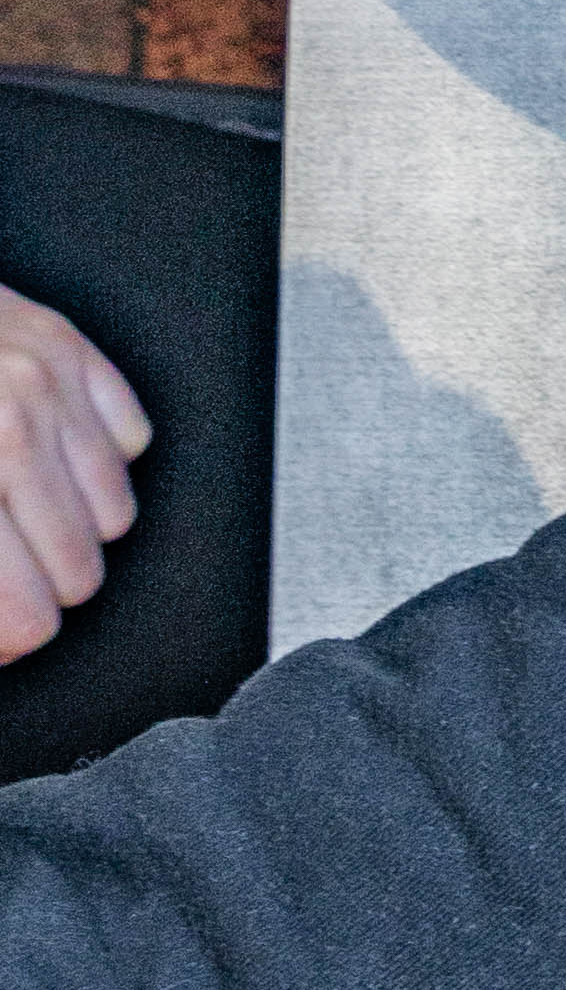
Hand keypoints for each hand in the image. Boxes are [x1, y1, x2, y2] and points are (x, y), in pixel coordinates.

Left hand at [0, 288, 149, 659]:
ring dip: (72, 531)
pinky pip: (130, 441)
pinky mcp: (74, 349)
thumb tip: (1, 638)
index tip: (1, 640)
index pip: (20, 612)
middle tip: (10, 585)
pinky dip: (94, 462)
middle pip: (79, 573)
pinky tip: (48, 462)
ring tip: (27, 524)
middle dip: (41, 592)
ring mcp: (48, 386)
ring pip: (115, 515)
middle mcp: (8, 431)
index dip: (10, 640)